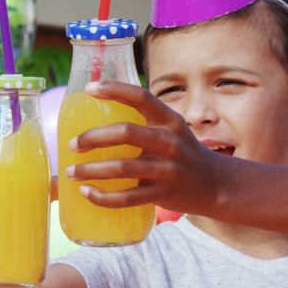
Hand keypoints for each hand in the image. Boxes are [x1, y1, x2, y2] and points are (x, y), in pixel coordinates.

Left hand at [65, 81, 225, 214]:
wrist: (216, 185)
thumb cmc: (181, 153)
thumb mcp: (171, 129)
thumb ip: (142, 122)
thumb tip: (94, 119)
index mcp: (169, 120)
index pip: (141, 97)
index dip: (115, 90)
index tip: (89, 89)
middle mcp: (169, 142)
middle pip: (125, 133)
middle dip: (92, 138)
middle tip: (71, 145)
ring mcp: (167, 169)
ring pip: (122, 167)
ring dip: (91, 170)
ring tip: (71, 172)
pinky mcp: (163, 193)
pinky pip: (127, 197)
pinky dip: (103, 197)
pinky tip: (86, 193)